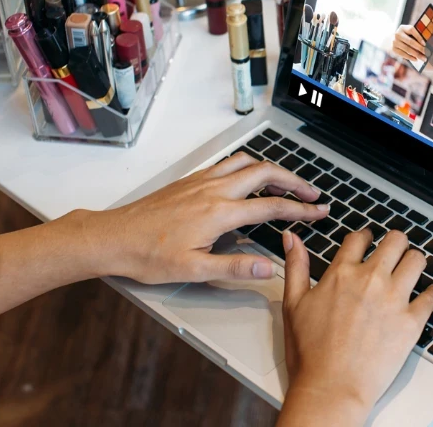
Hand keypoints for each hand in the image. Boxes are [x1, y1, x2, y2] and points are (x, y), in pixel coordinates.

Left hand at [90, 153, 329, 283]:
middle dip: (294, 181)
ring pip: (246, 162)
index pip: (271, 206)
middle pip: (265, 172)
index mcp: (219, 213)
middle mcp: (213, 190)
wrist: (113, 237)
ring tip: (286, 183)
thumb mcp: (193, 269)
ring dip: (271, 169)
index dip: (300, 209)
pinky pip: (227, 164)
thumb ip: (234, 268)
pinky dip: (248, 166)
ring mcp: (201, 181)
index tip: (320, 211)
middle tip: (312, 193)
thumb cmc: (147, 255)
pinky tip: (248, 179)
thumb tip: (269, 267)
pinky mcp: (190, 180)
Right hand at [278, 228, 432, 424]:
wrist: (331, 388)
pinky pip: (432, 297)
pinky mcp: (411, 322)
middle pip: (395, 241)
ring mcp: (394, 299)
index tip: (368, 238)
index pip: (359, 238)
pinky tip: (430, 293)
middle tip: (394, 250)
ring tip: (412, 267)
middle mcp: (371, 280)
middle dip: (395, 242)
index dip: (365, 235)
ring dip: (415, 260)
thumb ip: (296, 266)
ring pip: (416, 260)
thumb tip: (291, 239)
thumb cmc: (310, 354)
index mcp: (342, 274)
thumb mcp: (293, 304)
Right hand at [392, 24, 426, 62]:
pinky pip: (403, 54)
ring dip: (416, 54)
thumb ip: (417, 35)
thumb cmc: (406, 36)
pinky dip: (410, 57)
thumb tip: (428, 43)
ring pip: (407, 49)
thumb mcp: (410, 33)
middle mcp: (397, 34)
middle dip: (420, 48)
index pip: (411, 30)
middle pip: (410, 41)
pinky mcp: (393, 49)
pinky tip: (416, 59)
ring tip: (423, 58)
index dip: (418, 37)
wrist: (393, 39)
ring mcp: (394, 42)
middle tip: (427, 53)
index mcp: (403, 28)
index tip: (425, 44)